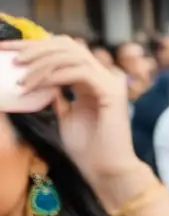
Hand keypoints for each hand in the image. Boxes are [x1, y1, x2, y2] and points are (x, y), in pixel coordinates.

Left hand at [1, 36, 136, 187]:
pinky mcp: (111, 91)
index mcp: (93, 80)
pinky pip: (79, 72)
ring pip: (73, 55)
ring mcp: (110, 81)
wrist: (106, 170)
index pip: (65, 51)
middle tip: (11, 57)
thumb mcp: (65, 116)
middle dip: (36, 47)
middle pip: (68, 45)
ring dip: (42, 64)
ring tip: (21, 79)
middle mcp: (104, 75)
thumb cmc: (88, 149)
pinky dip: (55, 76)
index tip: (7, 50)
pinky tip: (36, 86)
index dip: (36, 46)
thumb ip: (57, 96)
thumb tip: (40, 81)